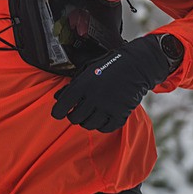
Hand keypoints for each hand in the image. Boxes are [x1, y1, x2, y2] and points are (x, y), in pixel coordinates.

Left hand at [51, 35, 170, 132]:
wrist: (136, 65)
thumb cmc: (109, 65)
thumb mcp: (87, 69)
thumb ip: (71, 85)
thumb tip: (57, 97)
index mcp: (83, 84)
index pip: (62, 105)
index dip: (57, 112)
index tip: (58, 113)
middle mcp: (94, 97)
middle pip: (75, 118)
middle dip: (72, 116)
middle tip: (75, 112)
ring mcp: (107, 107)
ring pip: (88, 125)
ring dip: (85, 122)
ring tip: (88, 115)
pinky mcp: (120, 114)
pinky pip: (105, 128)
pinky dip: (101, 126)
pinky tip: (100, 118)